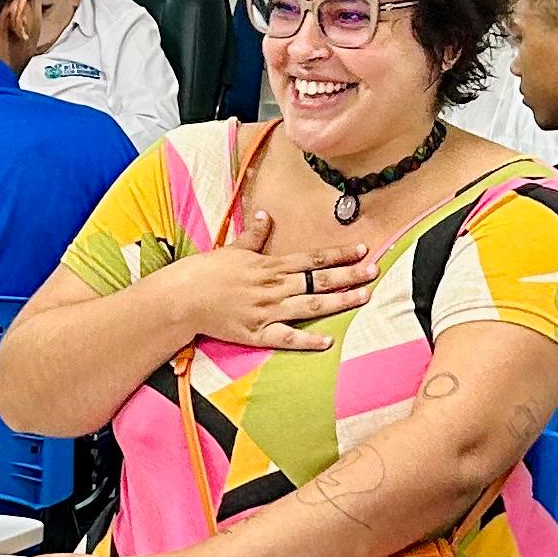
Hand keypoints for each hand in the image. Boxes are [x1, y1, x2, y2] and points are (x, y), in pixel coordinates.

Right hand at [157, 205, 379, 355]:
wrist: (183, 298)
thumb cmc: (206, 272)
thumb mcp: (233, 249)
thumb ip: (254, 235)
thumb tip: (266, 215)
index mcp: (270, 266)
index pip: (313, 258)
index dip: (339, 254)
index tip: (362, 250)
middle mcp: (274, 287)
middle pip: (319, 280)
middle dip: (349, 275)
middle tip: (374, 271)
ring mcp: (267, 311)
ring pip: (311, 306)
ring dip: (339, 302)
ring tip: (363, 297)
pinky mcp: (257, 333)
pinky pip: (287, 338)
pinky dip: (308, 341)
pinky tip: (328, 341)